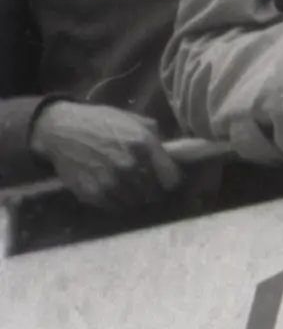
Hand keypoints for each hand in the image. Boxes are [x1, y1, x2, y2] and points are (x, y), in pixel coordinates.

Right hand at [30, 100, 179, 208]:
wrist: (62, 131)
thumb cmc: (102, 122)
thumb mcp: (135, 121)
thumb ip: (156, 138)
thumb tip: (174, 153)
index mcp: (144, 144)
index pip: (171, 177)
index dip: (171, 181)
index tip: (169, 183)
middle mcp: (128, 164)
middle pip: (153, 192)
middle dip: (153, 191)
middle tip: (149, 188)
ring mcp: (109, 181)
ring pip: (134, 202)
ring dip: (135, 198)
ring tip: (132, 191)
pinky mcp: (91, 193)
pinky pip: (113, 207)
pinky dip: (117, 203)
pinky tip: (114, 193)